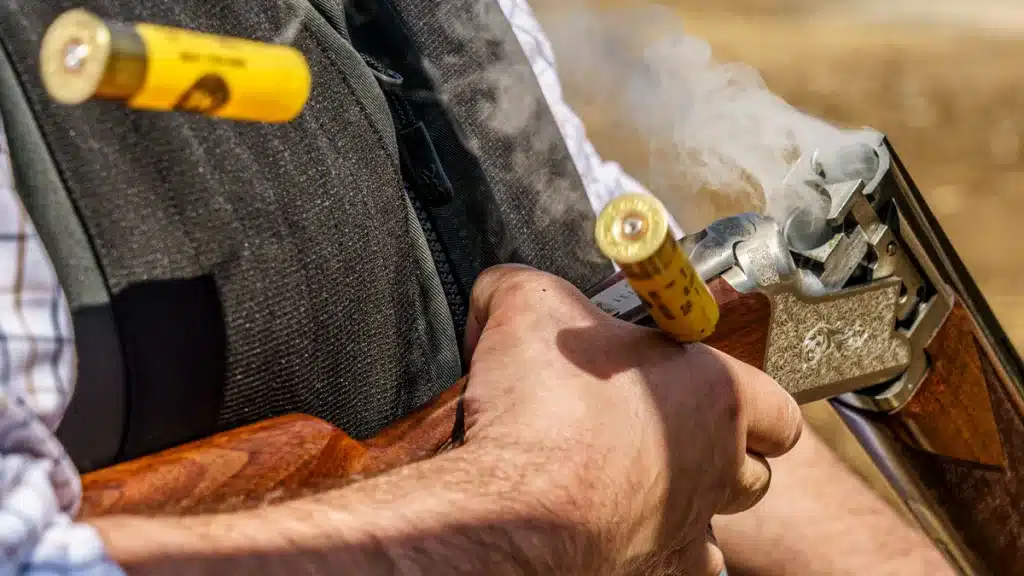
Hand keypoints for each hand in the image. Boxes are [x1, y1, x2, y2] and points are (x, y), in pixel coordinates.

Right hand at [461, 264, 802, 574]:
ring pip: (716, 524)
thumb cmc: (543, 408)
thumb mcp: (527, 304)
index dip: (750, 399)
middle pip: (755, 472)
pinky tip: (612, 525)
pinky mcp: (652, 572)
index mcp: (715, 395)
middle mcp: (717, 467)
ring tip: (638, 484)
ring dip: (689, 504)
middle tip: (666, 434)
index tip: (712, 393)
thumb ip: (524, 286)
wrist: (513, 507)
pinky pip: (669, 566)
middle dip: (720, 456)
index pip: (778, 407)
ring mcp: (687, 527)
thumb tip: (504, 290)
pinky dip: (651, 550)